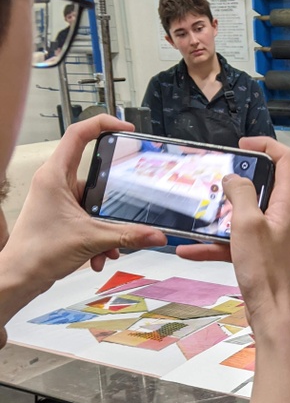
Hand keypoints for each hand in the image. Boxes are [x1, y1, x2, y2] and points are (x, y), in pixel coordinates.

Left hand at [2, 116, 166, 290]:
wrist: (19, 278)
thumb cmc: (36, 252)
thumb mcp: (91, 239)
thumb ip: (128, 235)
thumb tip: (156, 234)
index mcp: (55, 175)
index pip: (79, 134)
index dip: (104, 124)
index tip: (126, 129)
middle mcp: (55, 183)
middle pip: (96, 175)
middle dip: (115, 200)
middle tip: (129, 205)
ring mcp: (58, 199)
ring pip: (96, 203)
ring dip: (108, 226)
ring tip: (109, 246)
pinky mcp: (62, 216)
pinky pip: (91, 218)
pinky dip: (100, 236)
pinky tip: (100, 254)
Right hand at [179, 137, 289, 330]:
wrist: (273, 314)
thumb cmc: (266, 272)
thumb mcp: (248, 225)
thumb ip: (242, 194)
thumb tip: (234, 178)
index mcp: (289, 203)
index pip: (287, 160)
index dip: (266, 145)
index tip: (242, 145)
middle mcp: (286, 216)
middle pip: (266, 184)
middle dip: (239, 179)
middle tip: (217, 176)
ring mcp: (275, 235)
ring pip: (247, 213)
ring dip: (223, 212)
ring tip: (200, 211)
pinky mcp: (263, 253)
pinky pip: (237, 240)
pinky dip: (216, 242)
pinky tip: (190, 249)